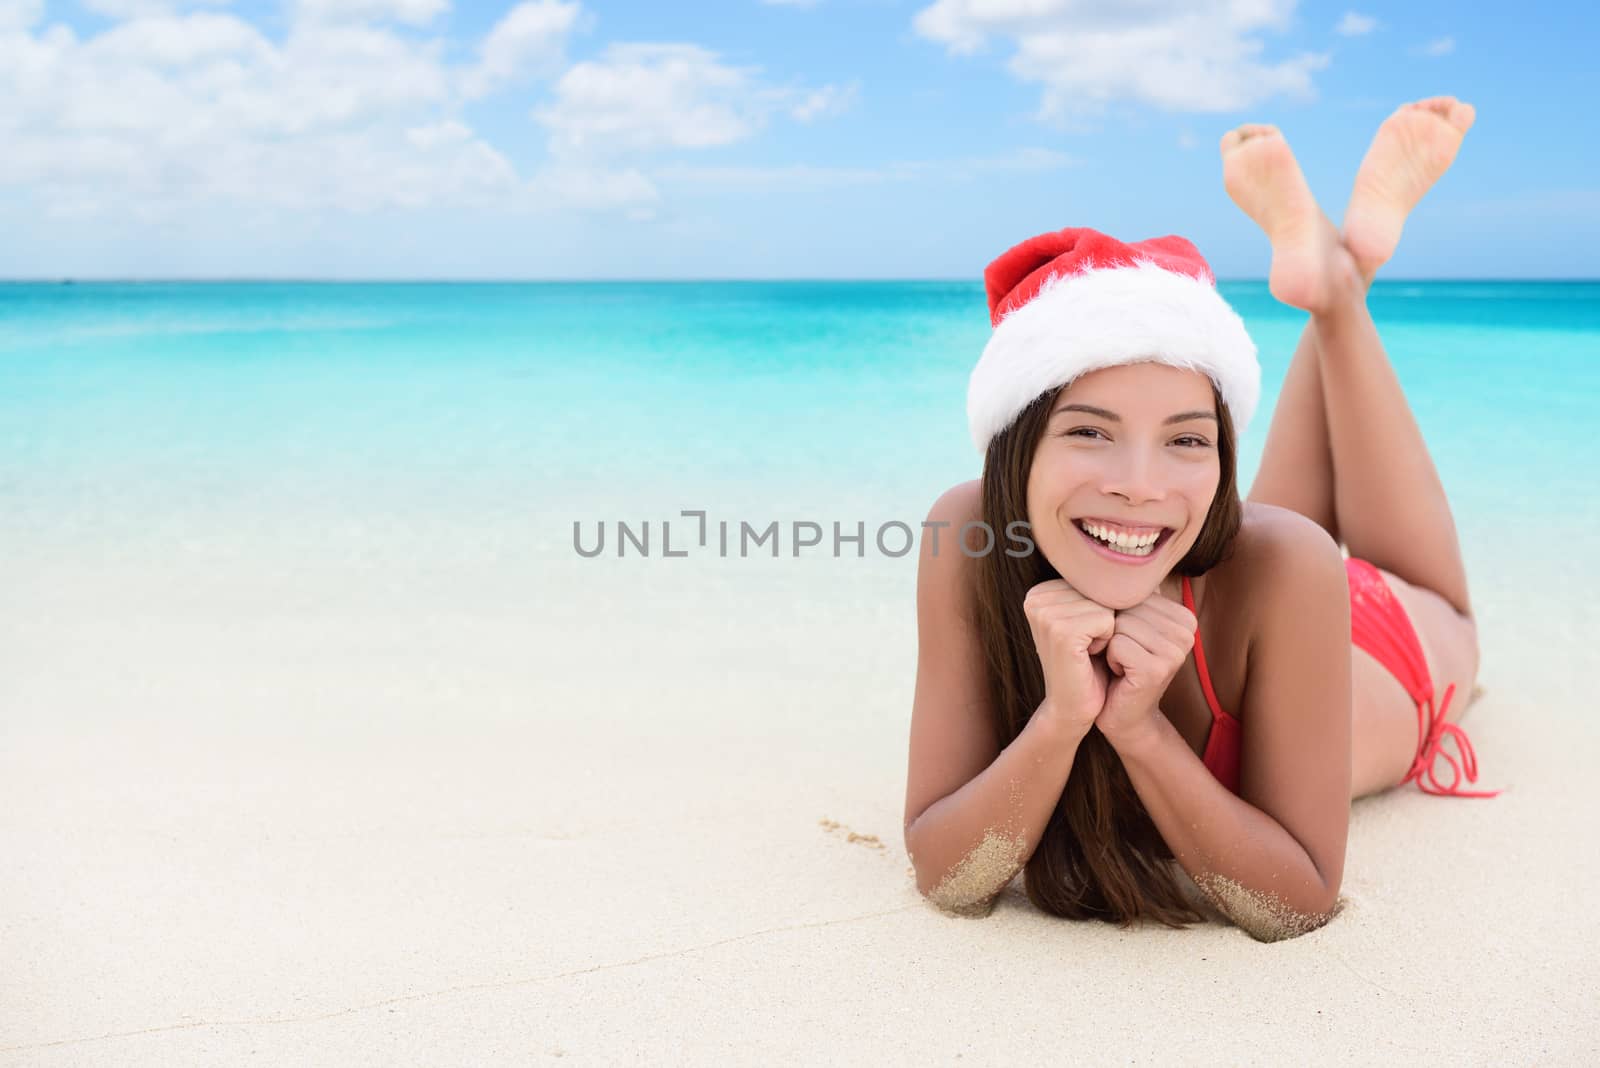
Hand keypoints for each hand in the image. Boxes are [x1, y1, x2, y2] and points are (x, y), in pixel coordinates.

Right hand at [1023, 579, 1115, 736]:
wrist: (1073, 707)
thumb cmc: (1088, 664)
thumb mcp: (1092, 619)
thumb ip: (1102, 588)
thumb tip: (1143, 566)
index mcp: (1040, 590)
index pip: (1094, 579)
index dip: (1101, 609)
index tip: (1084, 635)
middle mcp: (1035, 598)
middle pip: (1099, 589)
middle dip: (1106, 619)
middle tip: (1087, 646)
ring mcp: (1044, 613)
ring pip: (1105, 604)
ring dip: (1107, 631)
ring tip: (1088, 651)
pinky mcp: (1059, 631)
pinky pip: (1106, 620)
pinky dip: (1107, 640)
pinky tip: (1089, 656)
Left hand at [1094, 589, 1197, 747]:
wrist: (1121, 712)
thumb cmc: (1120, 664)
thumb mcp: (1129, 624)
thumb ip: (1133, 595)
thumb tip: (1120, 557)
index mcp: (1183, 615)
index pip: (1133, 593)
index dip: (1117, 616)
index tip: (1128, 640)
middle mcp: (1187, 630)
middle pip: (1125, 608)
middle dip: (1112, 631)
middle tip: (1123, 655)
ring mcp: (1176, 650)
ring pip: (1119, 625)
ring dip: (1109, 646)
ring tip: (1122, 663)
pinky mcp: (1159, 668)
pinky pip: (1116, 645)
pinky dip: (1109, 659)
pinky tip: (1120, 674)